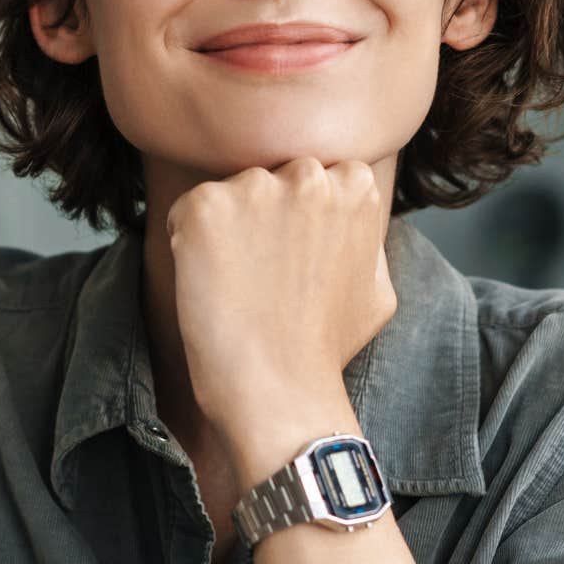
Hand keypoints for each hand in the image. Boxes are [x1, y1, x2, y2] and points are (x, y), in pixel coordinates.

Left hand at [164, 156, 396, 425]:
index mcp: (354, 185)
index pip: (313, 174)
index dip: (297, 217)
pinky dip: (187, 243)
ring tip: (238, 284)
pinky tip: (210, 283)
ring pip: (228, 194)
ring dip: (225, 228)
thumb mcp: (377, 286)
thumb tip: (354, 215)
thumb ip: (366, 237)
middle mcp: (308, 175)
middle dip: (261, 214)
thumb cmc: (326, 348)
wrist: (279, 389)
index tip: (292, 258)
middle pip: (269, 176)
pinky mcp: (205, 207)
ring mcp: (255, 188)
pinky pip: (186, 212)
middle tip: (262, 273)